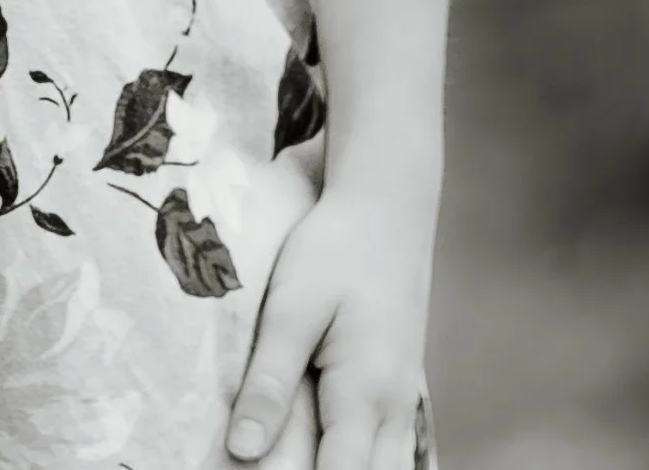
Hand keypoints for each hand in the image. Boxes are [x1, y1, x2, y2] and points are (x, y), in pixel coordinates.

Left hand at [226, 182, 434, 469]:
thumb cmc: (335, 249)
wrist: (388, 206)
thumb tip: (242, 450)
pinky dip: (371, 464)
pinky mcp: (403, 390)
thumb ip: (270, 382)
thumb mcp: (291, 307)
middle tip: (276, 465)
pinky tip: (335, 452)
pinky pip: (397, 453)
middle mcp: (395, 412)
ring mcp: (406, 404)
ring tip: (302, 455)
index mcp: (364, 397)